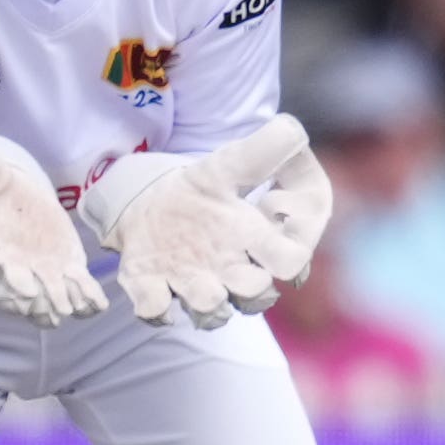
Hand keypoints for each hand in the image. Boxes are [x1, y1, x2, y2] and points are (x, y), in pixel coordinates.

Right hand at [0, 119, 101, 324]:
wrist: (14, 204)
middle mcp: (6, 266)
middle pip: (10, 287)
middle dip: (22, 292)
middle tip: (33, 295)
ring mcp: (36, 273)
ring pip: (42, 298)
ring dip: (54, 303)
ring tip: (68, 307)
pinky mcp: (63, 271)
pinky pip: (74, 291)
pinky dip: (85, 300)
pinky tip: (96, 305)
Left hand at [105, 117, 328, 326]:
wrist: (150, 205)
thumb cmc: (203, 190)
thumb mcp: (232, 161)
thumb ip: (268, 146)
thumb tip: (294, 131)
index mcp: (255, 240)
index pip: (292, 261)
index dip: (290, 254)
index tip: (270, 211)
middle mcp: (230, 270)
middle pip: (257, 298)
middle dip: (249, 287)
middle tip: (231, 258)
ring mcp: (191, 283)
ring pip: (211, 312)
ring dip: (205, 301)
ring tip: (191, 276)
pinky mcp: (152, 289)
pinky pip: (155, 311)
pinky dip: (154, 305)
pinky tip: (152, 284)